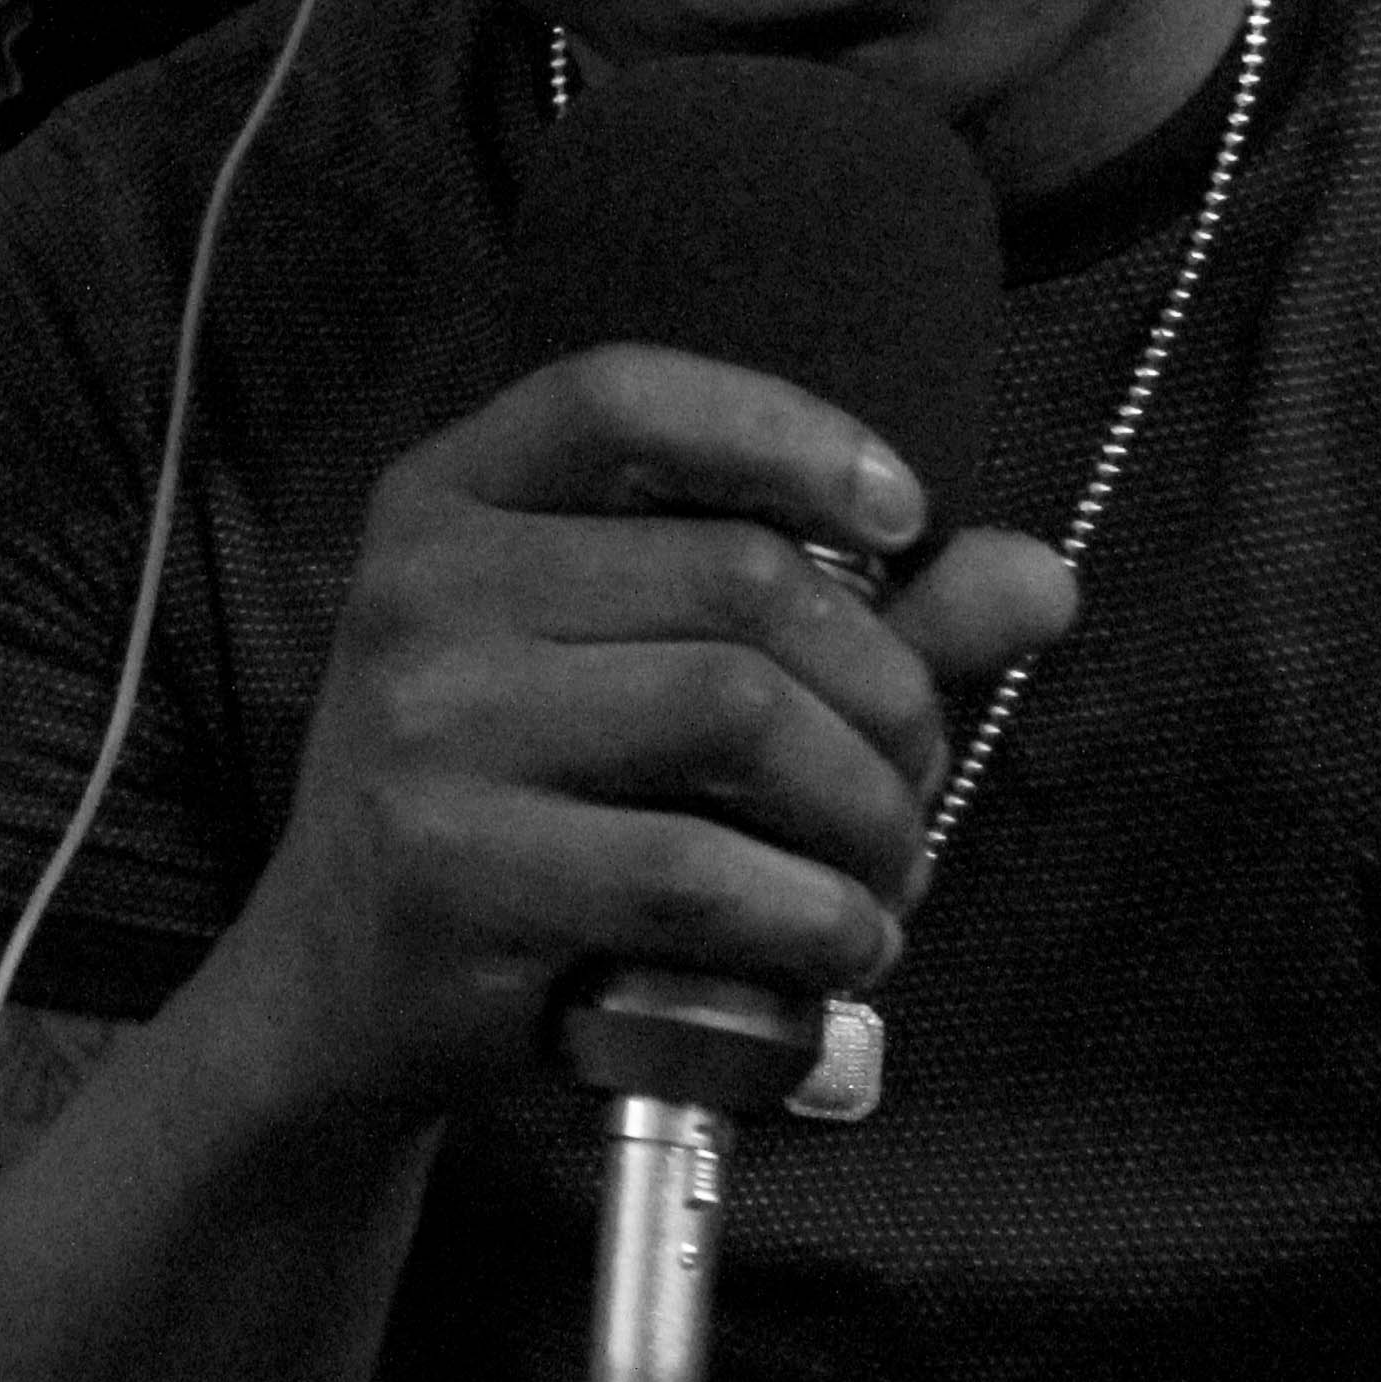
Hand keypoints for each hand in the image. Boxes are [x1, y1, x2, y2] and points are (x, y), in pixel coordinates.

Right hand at [208, 344, 1076, 1126]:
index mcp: (447, 505)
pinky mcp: (454, 870)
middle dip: (888, 691)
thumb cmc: (517, 808)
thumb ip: (841, 621)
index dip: (785, 434)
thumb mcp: (635, 678)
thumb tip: (1041, 577)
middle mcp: (420, 594)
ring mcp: (426, 731)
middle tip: (911, 778)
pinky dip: (819, 919)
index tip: (900, 519)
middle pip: (740, 577)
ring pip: (742, 716)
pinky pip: (703, 875)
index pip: (619, 398)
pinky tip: (834, 944)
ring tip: (881, 871)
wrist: (340, 983)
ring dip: (872, 814)